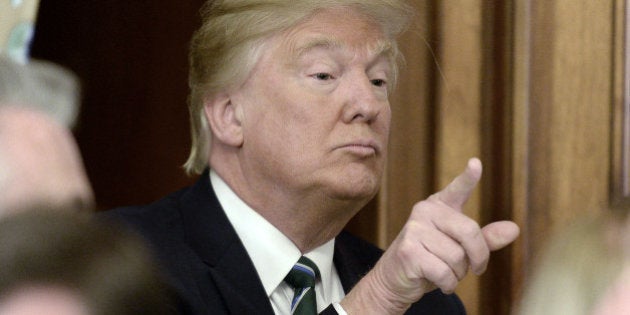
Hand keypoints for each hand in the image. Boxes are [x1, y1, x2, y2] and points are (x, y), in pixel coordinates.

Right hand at [340, 158, 519, 314]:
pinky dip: (447, 284)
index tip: (476, 163)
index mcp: (438, 207)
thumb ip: (485, 239)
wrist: (395, 280)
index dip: (468, 177)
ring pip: (457, 256)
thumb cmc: (430, 261)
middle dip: (478, 257)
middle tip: (476, 269)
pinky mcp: (409, 251)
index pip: (457, 189)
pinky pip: (445, 272)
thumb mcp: (459, 248)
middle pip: (470, 231)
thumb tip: (514, 229)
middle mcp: (424, 212)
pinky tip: (437, 282)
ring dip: (458, 274)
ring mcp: (414, 230)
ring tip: (443, 272)